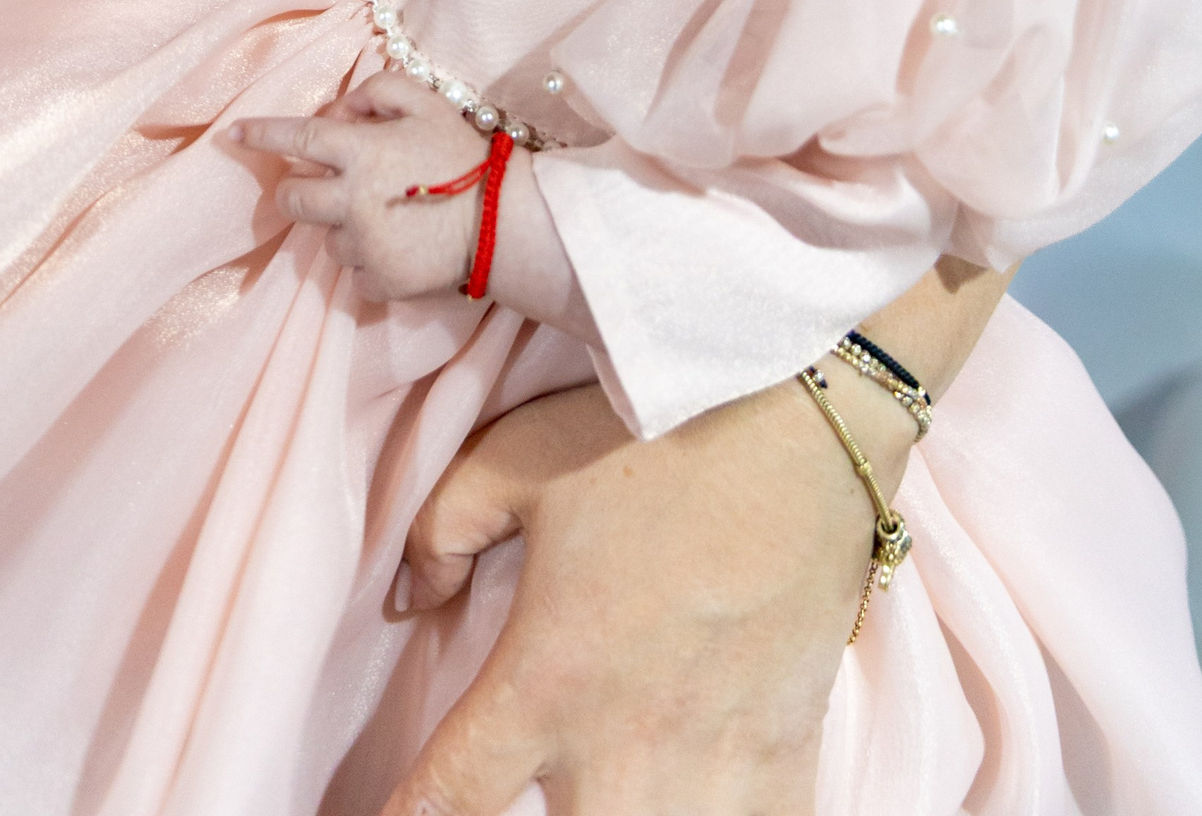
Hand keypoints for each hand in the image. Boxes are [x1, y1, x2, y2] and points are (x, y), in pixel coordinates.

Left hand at [236, 74, 491, 296]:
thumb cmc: (464, 154)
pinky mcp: (380, 282)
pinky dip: (368, 259)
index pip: (294, 139)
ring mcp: (363, 246)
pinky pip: (355, 273)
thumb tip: (339, 114)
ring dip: (343, 226)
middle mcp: (350, 201)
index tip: (232, 133)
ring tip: (387, 215)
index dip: (259, 134)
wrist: (504, 223)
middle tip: (323, 184)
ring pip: (325, 238)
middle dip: (295, 190)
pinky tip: (401, 245)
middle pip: (291, 199)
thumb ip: (375, 94)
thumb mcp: (426, 102)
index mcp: (359, 152)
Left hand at [381, 375, 909, 815]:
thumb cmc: (658, 436)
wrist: (805, 424)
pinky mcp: (787, 760)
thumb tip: (408, 597)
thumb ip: (442, 528)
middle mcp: (623, 748)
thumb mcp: (520, 456)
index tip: (396, 815)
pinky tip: (699, 803)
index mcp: (548, 681)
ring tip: (604, 794)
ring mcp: (711, 766)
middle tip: (526, 789)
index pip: (448, 800)